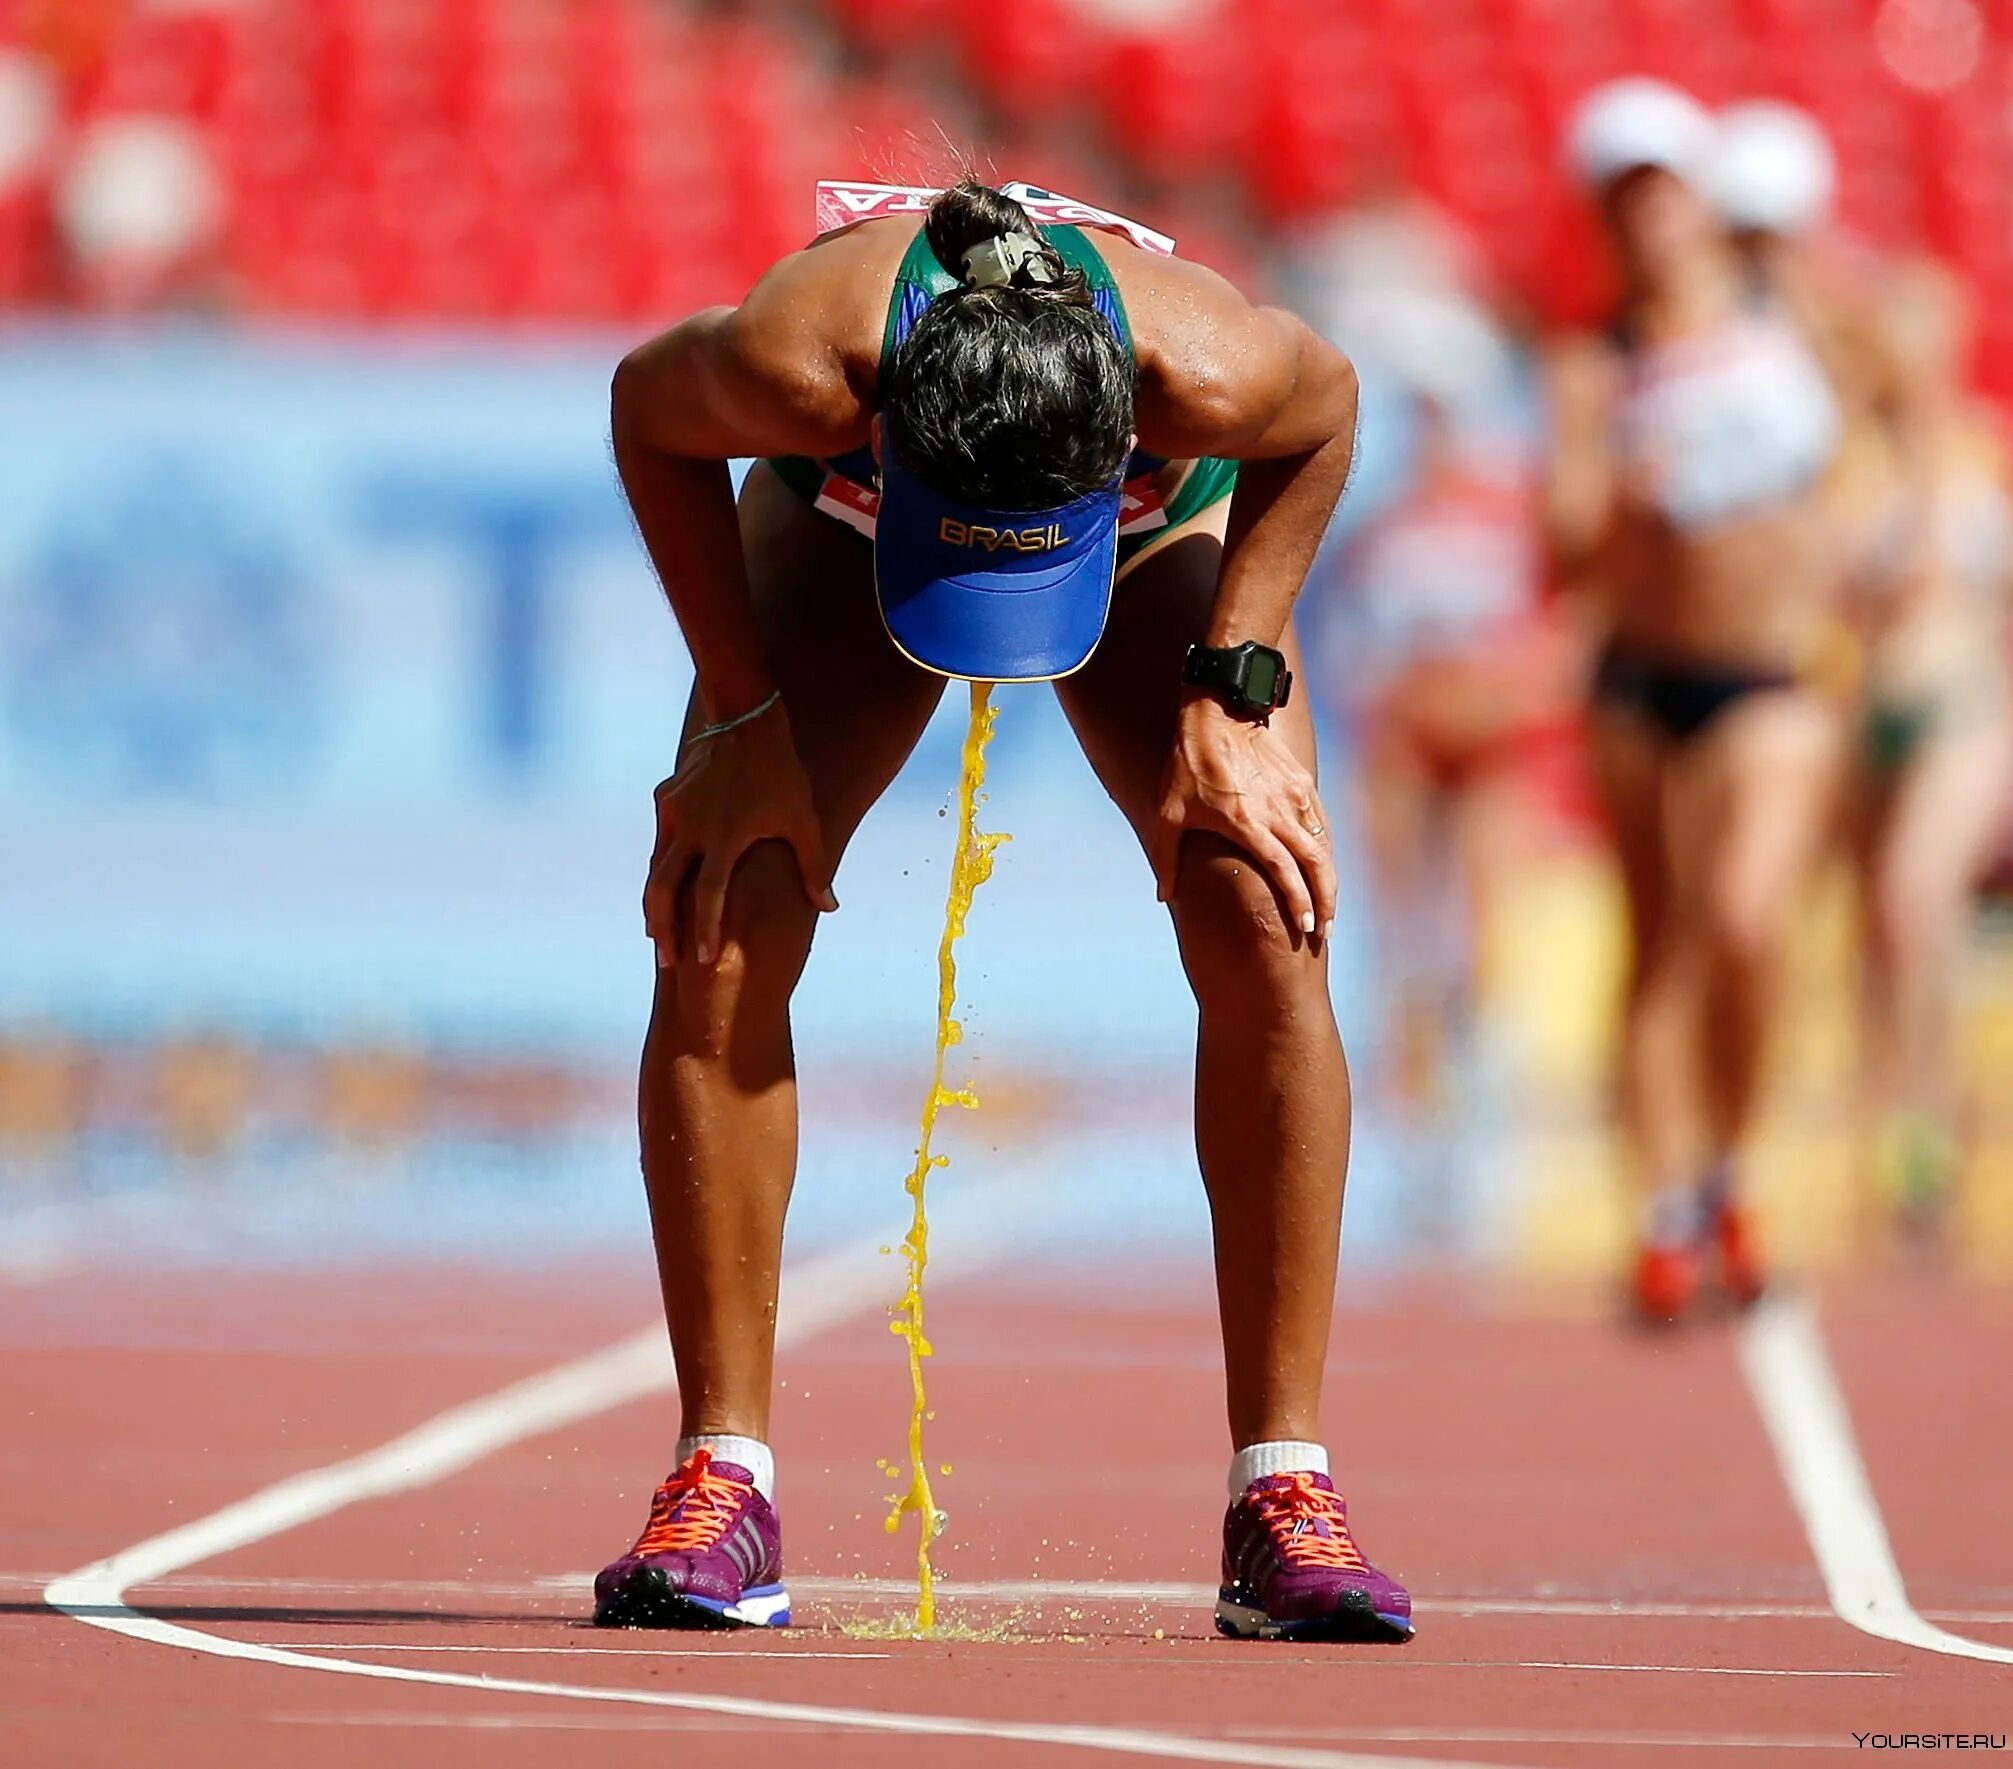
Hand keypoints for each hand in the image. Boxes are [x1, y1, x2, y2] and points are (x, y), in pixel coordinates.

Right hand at [644, 701, 835, 968]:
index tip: (702, 961)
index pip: (708, 896)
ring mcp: (674, 812)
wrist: (745, 716)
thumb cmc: (781, 772)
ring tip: (658, 932)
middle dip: (663, 928)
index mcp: (724, 838)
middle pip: (663, 889)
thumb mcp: (804, 820)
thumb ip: (814, 867)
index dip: (704, 930)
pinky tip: (665, 884)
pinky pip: (660, 839)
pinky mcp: (667, 797)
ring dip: (656, 902)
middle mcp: (691, 828)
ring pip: (655, 867)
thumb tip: (829, 908)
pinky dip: (661, 866)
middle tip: (667, 960)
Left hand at [1151, 693, 1336, 941]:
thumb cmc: (1188, 763)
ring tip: (1328, 906)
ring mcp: (1295, 795)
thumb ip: (1166, 858)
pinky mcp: (1302, 780)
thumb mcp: (1168, 811)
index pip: (1285, 872)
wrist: (1217, 710)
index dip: (1299, 902)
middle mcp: (1278, 812)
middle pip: (1316, 864)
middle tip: (1325, 930)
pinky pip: (1321, 822)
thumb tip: (1163, 896)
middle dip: (1325, 901)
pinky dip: (1326, 848)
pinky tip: (1323, 866)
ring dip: (1329, 878)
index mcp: (1248, 824)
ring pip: (1324, 845)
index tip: (1305, 928)